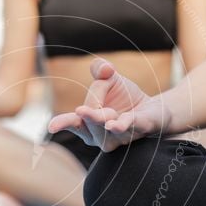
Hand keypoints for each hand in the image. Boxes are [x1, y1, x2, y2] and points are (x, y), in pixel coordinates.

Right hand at [48, 58, 171, 151]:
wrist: (153, 109)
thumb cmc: (125, 98)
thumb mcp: (110, 78)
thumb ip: (100, 69)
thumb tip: (104, 69)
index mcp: (89, 124)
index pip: (74, 124)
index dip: (63, 123)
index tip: (52, 126)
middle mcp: (102, 136)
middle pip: (91, 125)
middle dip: (90, 115)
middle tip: (84, 109)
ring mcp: (121, 136)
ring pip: (108, 130)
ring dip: (104, 119)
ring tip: (108, 113)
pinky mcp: (141, 129)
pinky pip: (131, 127)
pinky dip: (123, 124)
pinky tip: (116, 123)